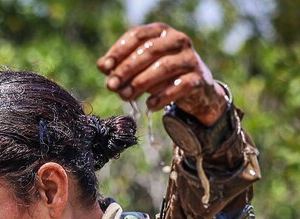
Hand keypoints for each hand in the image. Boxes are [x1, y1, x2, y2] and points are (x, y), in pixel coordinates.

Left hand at [96, 24, 227, 125]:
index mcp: (161, 32)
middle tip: (112, 86)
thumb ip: (121, 65)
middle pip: (150, 50)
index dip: (119, 51)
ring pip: (164, 67)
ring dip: (141, 83)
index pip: (137, 35)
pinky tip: (149, 105)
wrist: (195, 89)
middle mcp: (178, 40)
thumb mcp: (140, 67)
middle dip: (127, 69)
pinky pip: (180, 86)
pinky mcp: (198, 78)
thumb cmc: (162, 75)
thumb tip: (101, 66)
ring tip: (126, 96)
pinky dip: (163, 96)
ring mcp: (190, 59)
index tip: (105, 68)